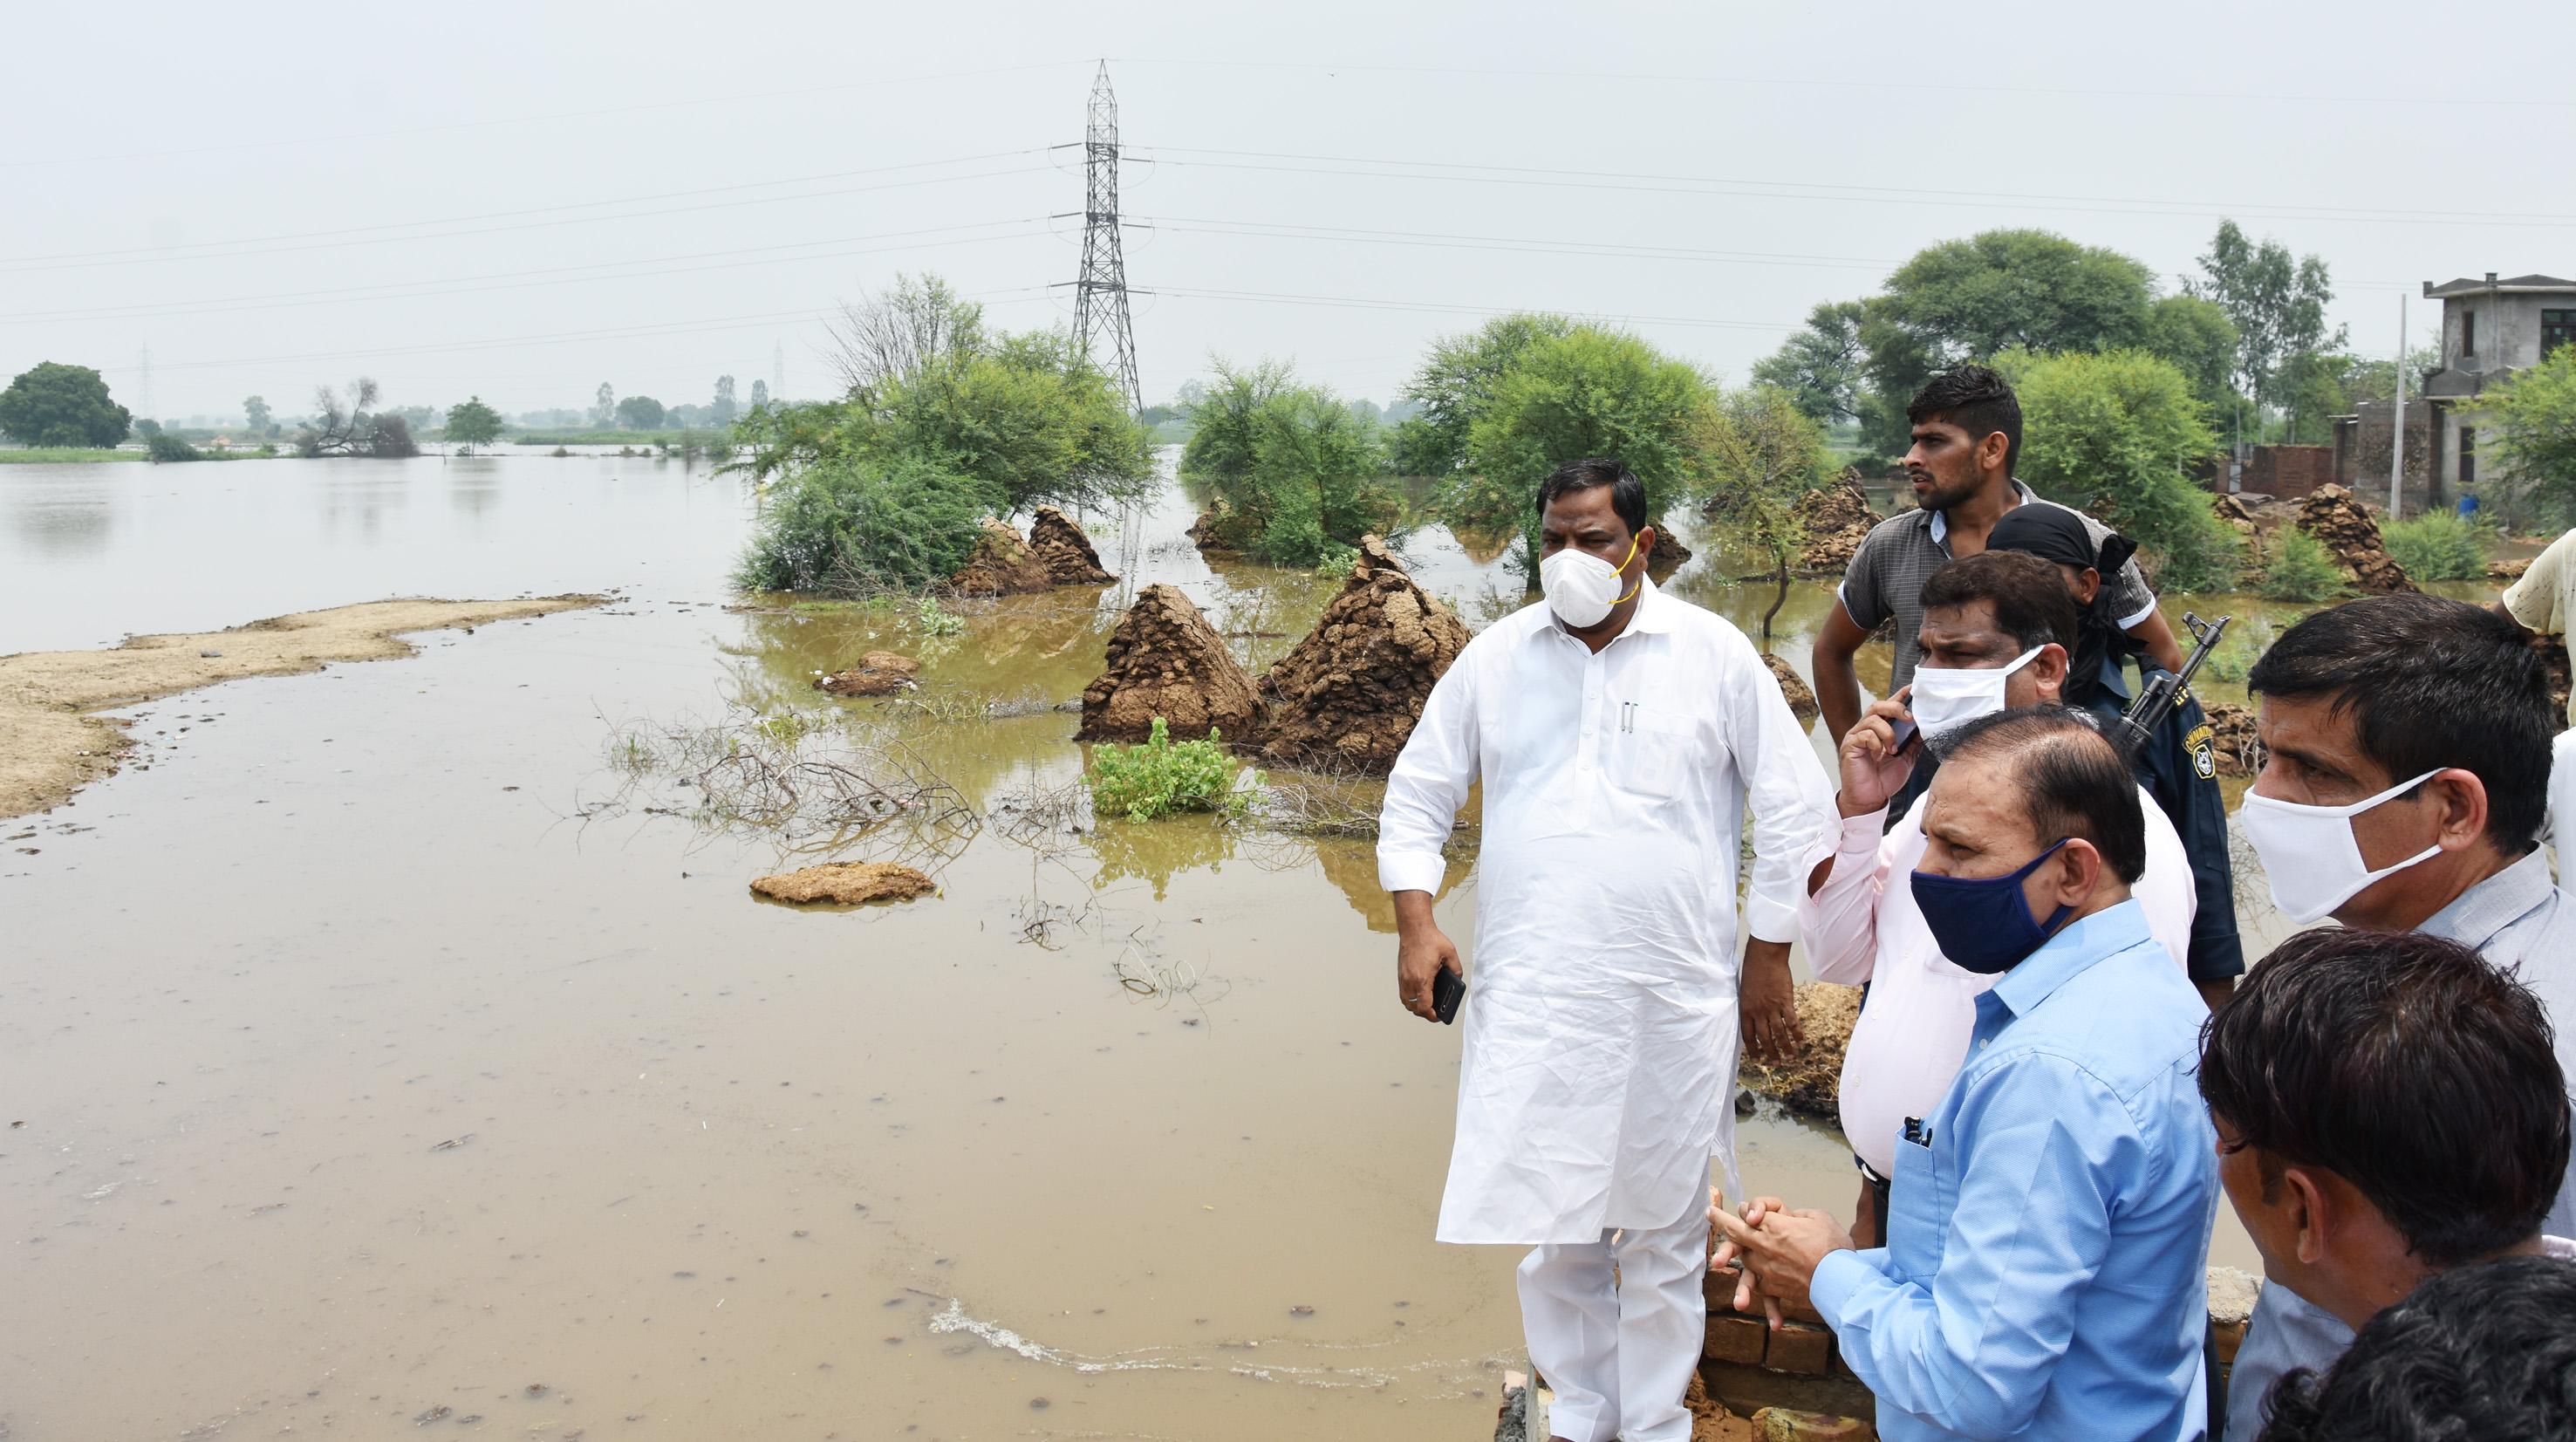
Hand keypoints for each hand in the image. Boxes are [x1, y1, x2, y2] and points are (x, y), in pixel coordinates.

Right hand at [1393, 889, 1460, 1022]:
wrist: (1414, 929)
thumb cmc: (1430, 939)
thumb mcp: (1450, 954)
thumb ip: (1456, 970)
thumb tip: (1457, 980)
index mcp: (1422, 979)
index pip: (1425, 1006)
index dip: (1432, 1015)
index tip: (1438, 1017)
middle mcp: (1410, 981)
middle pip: (1414, 1008)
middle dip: (1425, 1013)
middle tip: (1435, 1013)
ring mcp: (1403, 978)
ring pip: (1407, 1002)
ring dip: (1416, 1007)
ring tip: (1427, 1006)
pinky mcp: (1400, 974)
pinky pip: (1404, 994)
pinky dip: (1411, 999)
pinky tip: (1419, 995)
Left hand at [1709, 1198, 1853, 1311]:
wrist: (1841, 1282)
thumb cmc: (1835, 1249)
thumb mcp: (1819, 1218)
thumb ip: (1800, 1216)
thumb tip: (1792, 1219)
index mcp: (1774, 1226)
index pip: (1750, 1213)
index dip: (1745, 1209)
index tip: (1738, 1207)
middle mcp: (1765, 1247)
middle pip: (1736, 1233)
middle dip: (1721, 1222)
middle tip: (1711, 1215)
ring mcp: (1767, 1269)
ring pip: (1744, 1262)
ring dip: (1733, 1260)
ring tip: (1717, 1263)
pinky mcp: (1776, 1289)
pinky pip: (1761, 1289)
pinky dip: (1758, 1294)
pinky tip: (1752, 1303)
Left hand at [1739, 940, 1802, 1063]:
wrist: (1765, 957)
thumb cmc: (1754, 971)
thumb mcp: (1745, 991)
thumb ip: (1749, 1007)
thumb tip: (1752, 1020)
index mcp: (1745, 1010)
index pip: (1748, 1036)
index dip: (1752, 1049)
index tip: (1757, 1060)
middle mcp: (1758, 1012)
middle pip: (1765, 1038)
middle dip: (1770, 1053)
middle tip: (1775, 1064)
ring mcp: (1772, 1008)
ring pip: (1780, 1034)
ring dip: (1785, 1047)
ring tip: (1790, 1057)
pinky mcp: (1785, 1002)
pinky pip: (1792, 1022)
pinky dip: (1797, 1034)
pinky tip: (1801, 1042)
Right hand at [1837, 689, 1917, 818]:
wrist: (1870, 800)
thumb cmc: (1884, 780)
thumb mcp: (1906, 759)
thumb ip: (1913, 743)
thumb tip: (1925, 727)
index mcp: (1880, 730)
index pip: (1889, 706)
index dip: (1901, 696)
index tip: (1913, 689)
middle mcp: (1866, 729)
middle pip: (1879, 705)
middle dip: (1897, 708)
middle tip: (1910, 719)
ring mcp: (1856, 736)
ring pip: (1873, 719)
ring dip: (1889, 734)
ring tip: (1893, 750)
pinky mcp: (1850, 746)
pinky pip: (1865, 735)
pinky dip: (1876, 744)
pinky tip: (1878, 756)